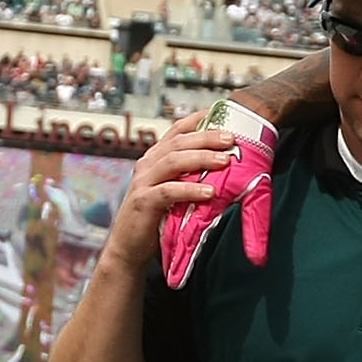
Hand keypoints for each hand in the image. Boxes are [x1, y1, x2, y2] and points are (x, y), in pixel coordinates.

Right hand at [127, 114, 270, 288]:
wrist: (130, 249)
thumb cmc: (158, 220)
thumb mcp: (176, 193)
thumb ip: (192, 178)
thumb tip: (227, 167)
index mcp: (155, 158)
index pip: (176, 131)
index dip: (197, 119)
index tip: (221, 113)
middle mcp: (147, 165)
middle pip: (178, 142)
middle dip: (206, 137)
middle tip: (231, 138)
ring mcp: (143, 182)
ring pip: (173, 161)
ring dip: (201, 158)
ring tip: (225, 160)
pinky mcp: (143, 202)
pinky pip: (168, 191)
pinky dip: (190, 190)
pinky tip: (210, 192)